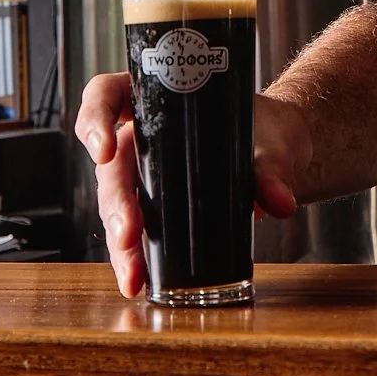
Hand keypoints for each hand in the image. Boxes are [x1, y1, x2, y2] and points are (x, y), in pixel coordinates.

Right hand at [75, 73, 307, 298]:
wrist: (281, 157)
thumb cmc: (268, 134)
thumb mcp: (272, 144)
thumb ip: (272, 170)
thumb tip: (279, 202)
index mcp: (158, 101)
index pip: (107, 95)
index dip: (95, 118)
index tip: (104, 149)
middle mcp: (143, 137)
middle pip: (111, 164)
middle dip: (116, 202)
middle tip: (128, 232)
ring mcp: (146, 174)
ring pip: (116, 204)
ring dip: (119, 241)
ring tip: (132, 271)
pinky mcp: (157, 208)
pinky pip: (134, 230)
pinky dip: (133, 256)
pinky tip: (137, 279)